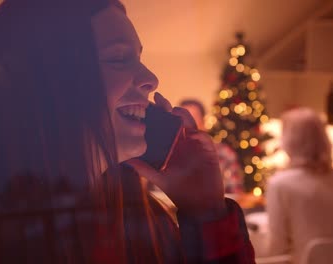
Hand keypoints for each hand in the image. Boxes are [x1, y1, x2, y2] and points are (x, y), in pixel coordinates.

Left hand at [126, 92, 224, 220]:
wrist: (200, 203)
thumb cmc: (179, 190)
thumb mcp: (158, 178)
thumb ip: (143, 168)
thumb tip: (124, 160)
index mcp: (170, 145)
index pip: (162, 125)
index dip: (155, 114)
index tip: (144, 104)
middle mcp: (182, 141)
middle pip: (174, 119)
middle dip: (166, 107)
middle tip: (156, 98)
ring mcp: (195, 143)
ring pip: (188, 122)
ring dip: (181, 114)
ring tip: (171, 109)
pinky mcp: (208, 148)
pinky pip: (201, 135)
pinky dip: (194, 130)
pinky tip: (186, 127)